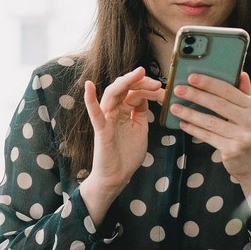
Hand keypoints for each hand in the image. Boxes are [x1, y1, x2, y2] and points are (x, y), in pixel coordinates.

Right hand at [80, 67, 162, 224]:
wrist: (118, 176)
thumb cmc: (127, 154)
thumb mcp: (140, 129)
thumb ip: (141, 113)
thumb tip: (145, 96)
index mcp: (124, 111)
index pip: (134, 92)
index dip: (147, 88)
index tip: (161, 87)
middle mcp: (114, 112)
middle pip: (124, 89)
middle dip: (139, 81)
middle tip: (155, 81)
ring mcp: (106, 119)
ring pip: (112, 94)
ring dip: (125, 82)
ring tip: (138, 73)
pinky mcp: (101, 129)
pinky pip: (94, 113)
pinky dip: (89, 99)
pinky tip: (89, 86)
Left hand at [170, 72, 250, 230]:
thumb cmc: (246, 135)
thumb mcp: (248, 114)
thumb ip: (243, 94)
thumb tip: (241, 73)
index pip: (228, 90)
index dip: (209, 82)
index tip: (192, 76)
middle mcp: (250, 120)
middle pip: (218, 104)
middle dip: (196, 95)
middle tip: (178, 90)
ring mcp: (242, 136)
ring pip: (210, 121)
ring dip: (190, 113)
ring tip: (175, 108)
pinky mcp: (232, 150)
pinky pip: (208, 136)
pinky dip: (194, 130)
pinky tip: (183, 124)